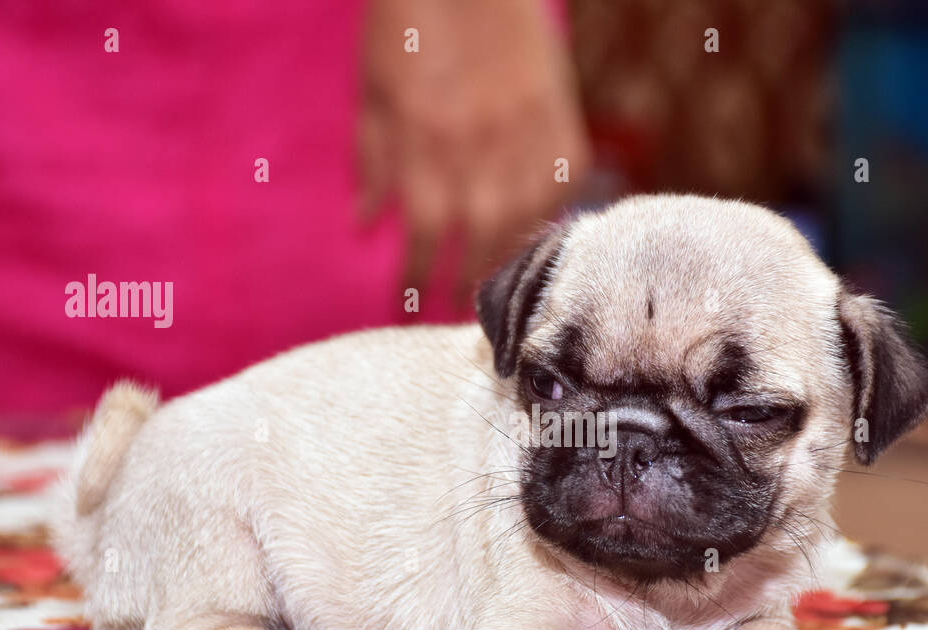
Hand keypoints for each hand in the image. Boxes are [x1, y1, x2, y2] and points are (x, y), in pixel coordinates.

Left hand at [357, 0, 590, 297]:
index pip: (422, 234)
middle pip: (478, 239)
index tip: (408, 301)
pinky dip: (548, 210)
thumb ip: (373, 158)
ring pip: (525, 219)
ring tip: (494, 278)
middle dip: (465, 280)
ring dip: (507, 256)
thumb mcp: (373, 88)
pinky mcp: (561, 118)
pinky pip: (563, 184)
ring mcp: (528, 133)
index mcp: (425, 141)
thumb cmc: (411, 20)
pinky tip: (532, 225)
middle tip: (456, 304)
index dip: (415, 276)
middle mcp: (480, 146)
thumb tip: (364, 224)